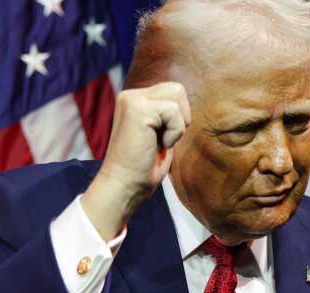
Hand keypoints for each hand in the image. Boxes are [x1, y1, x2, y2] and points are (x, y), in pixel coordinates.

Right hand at [81, 82, 191, 239]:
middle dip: (180, 117)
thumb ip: (167, 116)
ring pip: (176, 95)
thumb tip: (185, 105)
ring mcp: (132, 100)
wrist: (124, 186)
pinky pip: (174, 111)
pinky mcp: (137, 108)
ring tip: (158, 142)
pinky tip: (156, 145)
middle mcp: (130, 96)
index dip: (177, 119)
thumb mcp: (159, 135)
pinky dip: (173, 132)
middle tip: (163, 141)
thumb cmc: (143, 168)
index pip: (173, 92)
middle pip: (177, 89)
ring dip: (177, 124)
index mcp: (134, 100)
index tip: (160, 141)